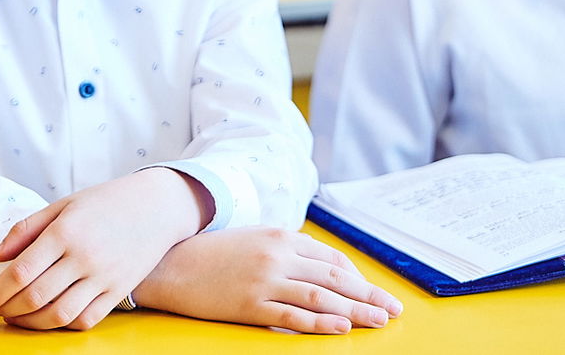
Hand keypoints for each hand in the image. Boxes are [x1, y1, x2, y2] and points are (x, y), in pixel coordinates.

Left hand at [0, 168, 209, 329]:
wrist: (157, 206)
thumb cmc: (106, 202)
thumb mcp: (64, 204)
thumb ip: (27, 230)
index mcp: (65, 231)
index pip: (20, 272)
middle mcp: (84, 256)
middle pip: (35, 297)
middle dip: (7, 310)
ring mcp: (103, 276)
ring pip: (58, 314)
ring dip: (31, 323)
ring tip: (17, 318)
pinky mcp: (119, 290)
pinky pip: (85, 319)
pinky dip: (62, 325)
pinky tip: (49, 318)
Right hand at [134, 227, 401, 333]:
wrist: (170, 263)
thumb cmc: (211, 253)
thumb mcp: (253, 239)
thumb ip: (285, 249)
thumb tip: (316, 268)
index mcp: (281, 236)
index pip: (331, 258)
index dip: (357, 277)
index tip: (373, 293)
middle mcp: (278, 254)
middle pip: (335, 276)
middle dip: (369, 294)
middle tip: (394, 309)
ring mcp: (265, 279)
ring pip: (321, 295)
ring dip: (356, 310)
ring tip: (379, 322)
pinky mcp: (250, 304)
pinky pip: (292, 315)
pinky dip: (320, 322)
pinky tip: (341, 328)